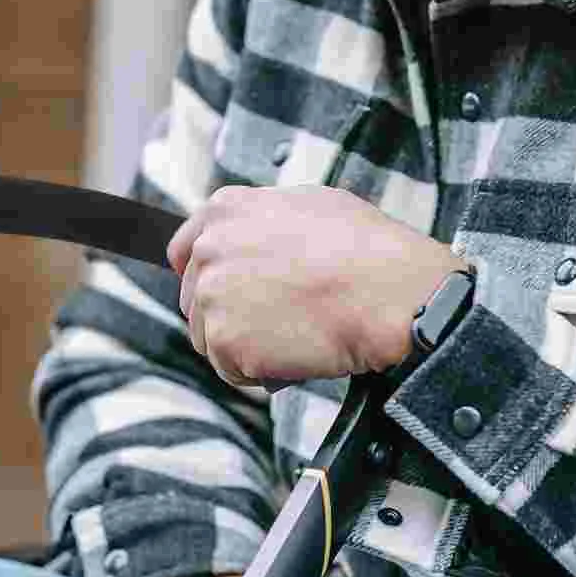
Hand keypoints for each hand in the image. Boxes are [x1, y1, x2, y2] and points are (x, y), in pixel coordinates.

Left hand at [167, 185, 461, 385]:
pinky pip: (231, 369)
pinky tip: (295, 354)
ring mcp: (213, 295)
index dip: (204, 277)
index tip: (224, 295)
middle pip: (194, 299)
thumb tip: (250, 237)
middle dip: (230, 315)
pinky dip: (260, 372)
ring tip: (295, 335)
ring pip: (209, 338)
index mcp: (227, 210)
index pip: (185, 250)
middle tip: (279, 321)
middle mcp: (210, 248)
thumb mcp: (311, 204)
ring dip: (245, 346)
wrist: (391, 294)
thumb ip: (263, 220)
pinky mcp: (225, 340)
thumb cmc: (367, 250)